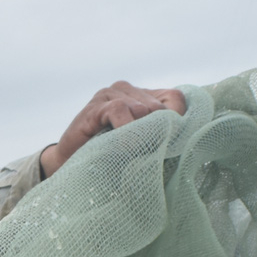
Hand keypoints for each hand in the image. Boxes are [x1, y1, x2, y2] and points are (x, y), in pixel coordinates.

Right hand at [38, 82, 186, 175]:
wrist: (71, 166)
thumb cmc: (110, 158)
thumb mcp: (141, 148)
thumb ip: (160, 137)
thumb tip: (185, 137)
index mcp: (143, 97)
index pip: (175, 98)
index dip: (178, 121)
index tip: (171, 146)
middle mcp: (127, 90)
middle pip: (159, 106)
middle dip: (158, 133)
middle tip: (150, 155)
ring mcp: (109, 94)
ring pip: (142, 108)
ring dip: (142, 134)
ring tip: (135, 152)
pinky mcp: (95, 106)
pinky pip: (120, 110)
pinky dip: (126, 128)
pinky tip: (123, 145)